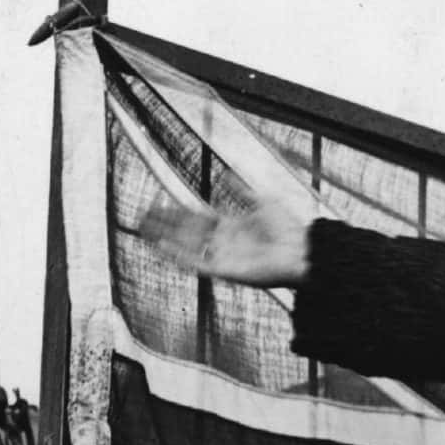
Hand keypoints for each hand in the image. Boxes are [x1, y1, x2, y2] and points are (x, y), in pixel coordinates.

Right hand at [141, 196, 311, 286]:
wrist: (302, 251)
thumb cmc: (288, 228)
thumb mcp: (263, 201)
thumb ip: (242, 190)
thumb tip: (227, 173)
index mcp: (231, 225)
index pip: (195, 217)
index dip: (175, 212)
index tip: (156, 205)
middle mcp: (223, 241)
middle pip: (185, 231)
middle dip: (163, 224)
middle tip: (141, 217)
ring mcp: (222, 256)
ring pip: (185, 246)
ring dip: (164, 239)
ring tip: (143, 231)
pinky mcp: (224, 271)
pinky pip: (196, 263)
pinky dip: (178, 255)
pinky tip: (162, 246)